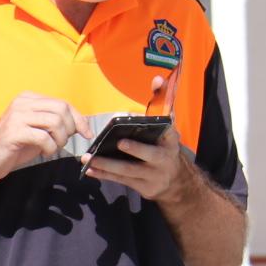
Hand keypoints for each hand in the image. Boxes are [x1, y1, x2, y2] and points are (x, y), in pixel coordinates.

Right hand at [0, 92, 92, 184]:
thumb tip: (79, 123)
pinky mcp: (14, 132)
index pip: (62, 103)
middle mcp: (22, 103)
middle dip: (69, 129)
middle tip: (62, 143)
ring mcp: (17, 116)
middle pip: (61, 110)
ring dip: (60, 139)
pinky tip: (43, 153)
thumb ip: (53, 122)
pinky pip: (44, 137)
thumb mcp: (36, 129)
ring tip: (52, 148)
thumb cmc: (12, 147)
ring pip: (55, 122)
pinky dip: (50, 148)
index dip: (79, 119)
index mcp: (28, 98)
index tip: (86, 133)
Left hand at [84, 70, 199, 202]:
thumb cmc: (164, 148)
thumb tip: (156, 79)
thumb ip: (161, 103)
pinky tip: (90, 170)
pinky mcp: (141, 186)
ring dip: (107, 164)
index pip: (165, 128)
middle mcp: (163, 158)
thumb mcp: (167, 128)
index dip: (153, 122)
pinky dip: (104, 175)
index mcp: (170, 140)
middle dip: (135, 149)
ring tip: (90, 158)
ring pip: (128, 170)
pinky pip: (120, 180)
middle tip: (119, 142)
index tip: (133, 116)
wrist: (175, 181)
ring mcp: (152, 175)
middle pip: (149, 154)